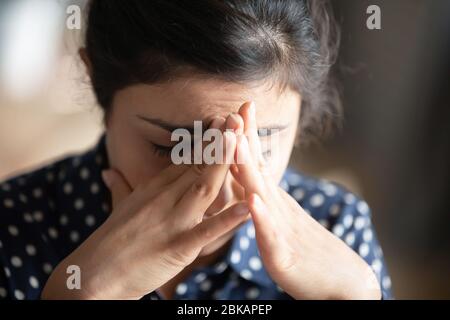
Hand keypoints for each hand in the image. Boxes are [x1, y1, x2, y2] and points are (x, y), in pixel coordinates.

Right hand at [41, 117, 248, 299]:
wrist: (92, 275)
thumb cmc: (107, 242)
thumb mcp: (116, 207)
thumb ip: (119, 186)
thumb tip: (108, 171)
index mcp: (154, 189)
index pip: (185, 160)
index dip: (206, 141)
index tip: (221, 122)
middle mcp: (163, 199)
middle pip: (198, 166)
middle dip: (220, 143)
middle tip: (237, 118)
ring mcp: (171, 222)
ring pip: (203, 188)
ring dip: (223, 164)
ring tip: (241, 141)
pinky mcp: (177, 247)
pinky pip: (206, 231)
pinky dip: (227, 220)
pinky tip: (247, 206)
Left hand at [230, 102, 381, 299]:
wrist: (343, 282)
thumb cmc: (309, 251)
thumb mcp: (283, 219)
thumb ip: (266, 200)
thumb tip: (248, 182)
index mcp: (273, 201)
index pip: (256, 164)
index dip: (245, 136)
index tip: (237, 108)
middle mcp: (278, 208)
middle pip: (257, 169)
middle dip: (244, 139)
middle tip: (237, 109)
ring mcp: (281, 230)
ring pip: (262, 195)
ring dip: (248, 167)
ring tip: (237, 142)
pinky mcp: (283, 256)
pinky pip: (270, 235)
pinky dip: (261, 216)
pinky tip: (254, 201)